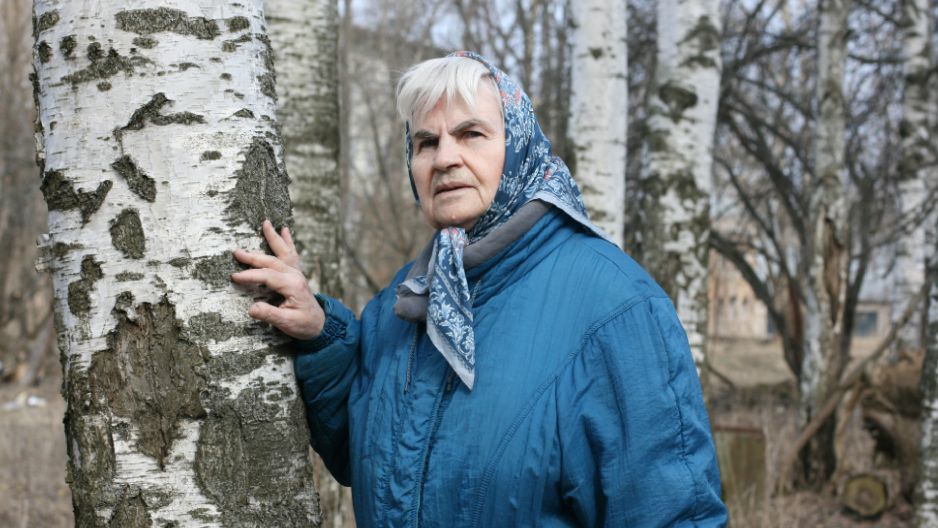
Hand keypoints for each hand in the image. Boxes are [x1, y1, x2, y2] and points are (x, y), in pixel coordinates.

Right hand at [231, 219, 324, 339]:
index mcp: (292, 285)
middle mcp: (295, 275)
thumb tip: (251, 309)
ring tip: (266, 224)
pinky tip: (285, 230)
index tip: (234, 277)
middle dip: (253, 256)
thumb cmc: (304, 324)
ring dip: (273, 238)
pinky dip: (287, 241)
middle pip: (271, 261)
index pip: (267, 276)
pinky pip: (291, 254)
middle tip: (236, 252)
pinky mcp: (296, 274)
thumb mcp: (287, 323)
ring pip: (282, 252)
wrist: (321, 324)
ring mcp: (296, 273)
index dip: (250, 276)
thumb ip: (269, 314)